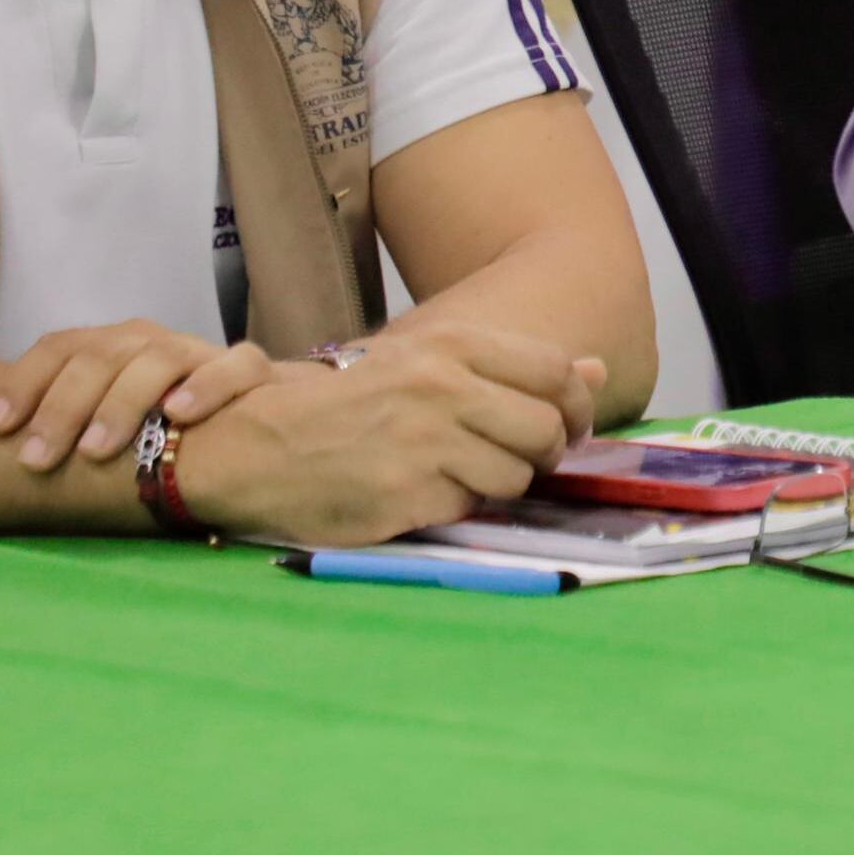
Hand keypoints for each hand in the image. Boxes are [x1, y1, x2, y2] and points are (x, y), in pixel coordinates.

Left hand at [0, 321, 273, 473]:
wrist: (245, 412)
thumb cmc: (159, 425)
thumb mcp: (105, 418)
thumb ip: (66, 423)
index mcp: (110, 346)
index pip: (60, 347)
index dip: (23, 382)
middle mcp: (149, 342)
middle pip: (100, 356)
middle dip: (62, 407)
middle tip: (36, 458)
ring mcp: (198, 353)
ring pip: (158, 359)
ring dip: (121, 403)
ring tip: (94, 450)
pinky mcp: (248, 371)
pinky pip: (235, 367)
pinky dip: (206, 386)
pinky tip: (178, 414)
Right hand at [179, 327, 607, 546]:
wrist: (255, 444)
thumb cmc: (347, 403)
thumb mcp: (426, 362)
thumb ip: (513, 367)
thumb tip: (598, 369)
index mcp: (451, 345)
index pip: (557, 372)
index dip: (576, 407)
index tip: (568, 427)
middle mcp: (443, 387)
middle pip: (546, 429)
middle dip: (543, 454)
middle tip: (516, 460)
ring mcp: (426, 442)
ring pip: (515, 477)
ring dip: (498, 485)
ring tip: (455, 473)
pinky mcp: (407, 495)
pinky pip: (468, 509)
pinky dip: (455, 507)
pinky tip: (420, 492)